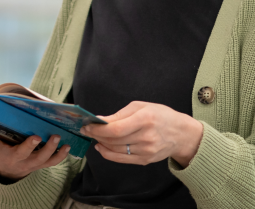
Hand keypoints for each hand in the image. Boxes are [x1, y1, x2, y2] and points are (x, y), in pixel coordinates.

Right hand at [0, 121, 71, 180]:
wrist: (9, 169)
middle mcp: (14, 159)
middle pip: (22, 154)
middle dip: (29, 146)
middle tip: (37, 136)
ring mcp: (29, 163)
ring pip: (41, 158)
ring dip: (50, 149)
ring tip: (56, 137)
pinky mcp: (41, 164)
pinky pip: (52, 162)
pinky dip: (61, 156)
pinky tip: (67, 146)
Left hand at [80, 101, 202, 167]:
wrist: (182, 134)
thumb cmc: (160, 115)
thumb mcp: (141, 106)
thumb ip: (119, 114)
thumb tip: (100, 120)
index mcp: (144, 119)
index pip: (115, 129)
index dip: (98, 129)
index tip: (87, 125)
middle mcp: (145, 137)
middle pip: (113, 140)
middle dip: (96, 135)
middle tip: (85, 129)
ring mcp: (146, 151)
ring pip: (116, 150)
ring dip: (100, 143)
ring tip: (92, 136)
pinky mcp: (146, 160)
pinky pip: (122, 159)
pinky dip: (108, 154)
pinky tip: (101, 147)